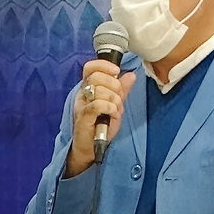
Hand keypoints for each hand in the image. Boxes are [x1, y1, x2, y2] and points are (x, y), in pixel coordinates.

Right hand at [64, 59, 136, 176]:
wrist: (91, 148)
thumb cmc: (100, 127)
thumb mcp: (115, 105)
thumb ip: (121, 90)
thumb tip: (131, 75)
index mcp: (88, 88)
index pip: (90, 67)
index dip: (104, 65)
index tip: (116, 71)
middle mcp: (82, 94)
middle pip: (96, 77)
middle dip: (114, 86)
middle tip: (118, 99)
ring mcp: (82, 105)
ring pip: (99, 91)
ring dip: (114, 100)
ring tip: (115, 111)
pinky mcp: (83, 117)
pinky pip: (98, 105)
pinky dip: (110, 108)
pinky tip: (112, 115)